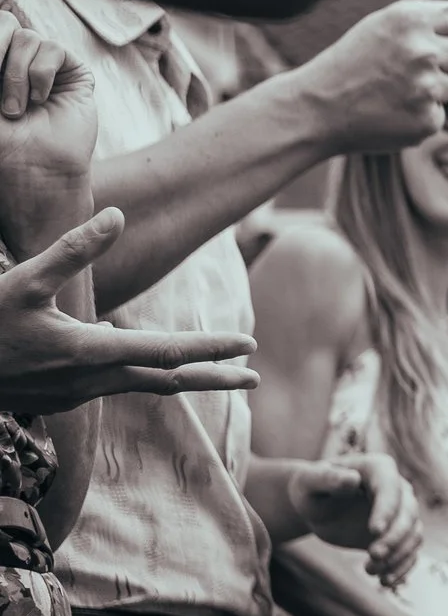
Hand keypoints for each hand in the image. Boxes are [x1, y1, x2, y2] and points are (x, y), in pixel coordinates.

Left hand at [0, 8, 95, 238]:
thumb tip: (2, 30)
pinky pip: (52, 50)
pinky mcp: (72, 73)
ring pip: (27, 37)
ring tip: (15, 108)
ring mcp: (45, 66)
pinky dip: (40, 74)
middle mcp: (16, 62)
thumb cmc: (1, 144)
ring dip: (15, 74)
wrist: (32, 169)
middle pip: (6, 22)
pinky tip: (39, 100)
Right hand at [0, 209, 258, 414]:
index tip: (249, 346)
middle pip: (166, 380)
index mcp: (88, 353)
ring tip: (214, 373)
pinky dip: (140, 377)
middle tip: (256, 378)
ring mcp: (74, 396)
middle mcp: (89, 381)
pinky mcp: (60, 401)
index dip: (211, 349)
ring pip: (140, 387)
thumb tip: (117, 215)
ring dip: (180, 379)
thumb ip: (72, 250)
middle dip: (214, 377)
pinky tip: (144, 368)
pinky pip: (112, 387)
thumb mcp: (22, 280)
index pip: (167, 353)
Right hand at [287, 0, 447, 155]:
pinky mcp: (427, 120)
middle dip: (439, 62)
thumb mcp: (384, 27)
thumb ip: (431, 15)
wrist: (316, 108)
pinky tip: (389, 112)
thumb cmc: (352, 62)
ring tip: (389, 91)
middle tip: (399, 70)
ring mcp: (426, 88)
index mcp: (410, 20)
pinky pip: (437, 113)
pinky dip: (418, 115)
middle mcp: (422, 51)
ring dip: (428, 89)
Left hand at [289, 451, 422, 583]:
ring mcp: (402, 512)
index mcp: (379, 469)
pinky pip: (411, 551)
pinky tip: (385, 582)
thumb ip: (327, 479)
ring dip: (398, 556)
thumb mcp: (310, 482)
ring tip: (370, 571)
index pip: (391, 488)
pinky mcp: (399, 534)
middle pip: (409, 514)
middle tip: (372, 557)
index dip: (386, 509)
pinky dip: (402, 567)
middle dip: (394, 538)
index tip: (373, 531)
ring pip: (414, 534)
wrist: (319, 506)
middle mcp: (398, 488)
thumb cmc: (312, 489)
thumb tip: (351, 479)